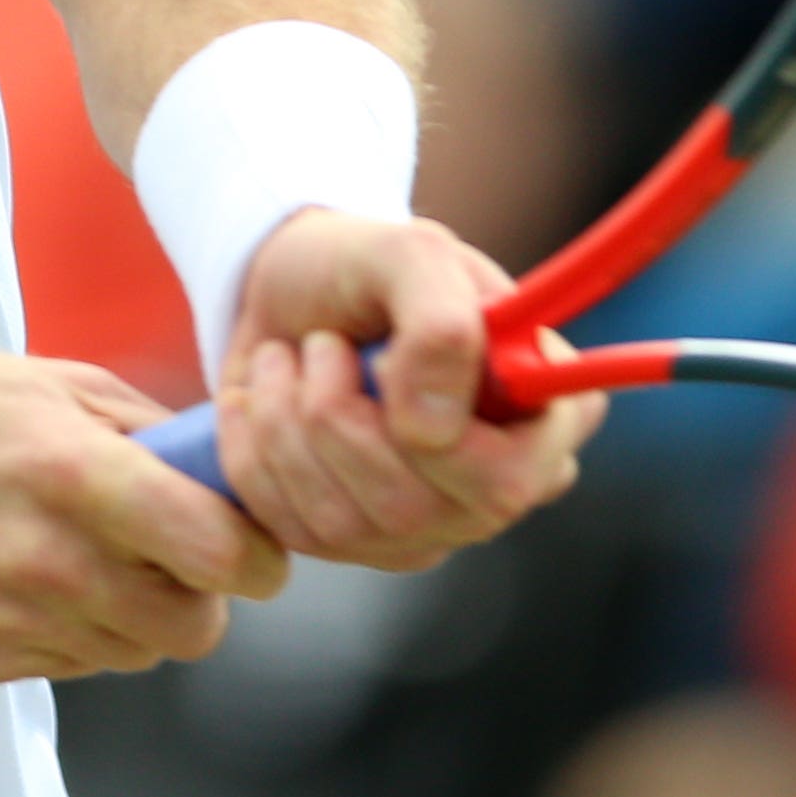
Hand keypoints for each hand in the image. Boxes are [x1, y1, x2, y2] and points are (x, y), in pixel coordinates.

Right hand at [0, 345, 286, 680]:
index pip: (220, 551)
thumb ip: (143, 427)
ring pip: (137, 654)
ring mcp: (13, 622)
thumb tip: (221, 466)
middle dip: (203, 595)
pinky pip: (72, 666)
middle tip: (176, 557)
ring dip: (138, 616)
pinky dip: (77, 633)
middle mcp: (51, 560)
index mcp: (76, 474)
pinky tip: (35, 580)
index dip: (259, 556)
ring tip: (91, 558)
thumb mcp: (42, 381)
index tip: (257, 548)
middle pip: (195, 627)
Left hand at [211, 210, 601, 570]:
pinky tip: (262, 400)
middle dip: (336, 416)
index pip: (513, 479)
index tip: (381, 357)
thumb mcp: (408, 253)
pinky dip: (253, 451)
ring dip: (286, 423)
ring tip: (286, 358)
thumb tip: (433, 431)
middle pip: (415, 511)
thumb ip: (441, 323)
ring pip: (344, 523)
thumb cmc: (362, 266)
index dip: (436, 437)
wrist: (285, 289)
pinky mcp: (351, 542)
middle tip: (320, 344)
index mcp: (542, 414)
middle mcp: (499, 485)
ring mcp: (427, 526)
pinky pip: (290, 528)